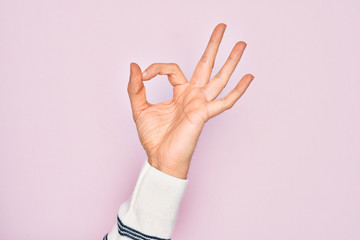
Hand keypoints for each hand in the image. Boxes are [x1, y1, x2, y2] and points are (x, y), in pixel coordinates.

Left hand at [127, 23, 253, 178]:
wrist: (160, 159)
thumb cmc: (154, 138)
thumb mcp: (139, 107)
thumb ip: (136, 87)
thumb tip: (135, 65)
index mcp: (179, 93)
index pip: (173, 69)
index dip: (157, 67)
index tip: (145, 75)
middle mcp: (193, 96)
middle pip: (206, 65)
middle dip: (214, 45)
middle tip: (222, 27)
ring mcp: (201, 104)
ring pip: (219, 78)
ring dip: (231, 61)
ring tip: (241, 44)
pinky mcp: (204, 114)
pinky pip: (225, 101)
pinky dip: (238, 90)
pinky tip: (249, 77)